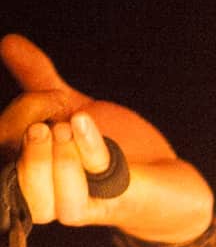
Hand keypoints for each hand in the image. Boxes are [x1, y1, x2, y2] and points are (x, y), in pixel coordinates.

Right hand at [4, 35, 212, 245]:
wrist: (168, 174)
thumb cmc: (116, 147)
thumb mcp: (73, 108)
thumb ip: (40, 80)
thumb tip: (9, 41)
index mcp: (28, 171)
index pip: (3, 147)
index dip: (14, 120)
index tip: (48, 94)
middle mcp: (46, 195)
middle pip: (10, 174)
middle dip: (22, 138)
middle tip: (48, 110)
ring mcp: (78, 204)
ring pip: (42, 198)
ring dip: (49, 158)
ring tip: (64, 126)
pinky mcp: (111, 205)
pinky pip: (85, 187)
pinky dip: (84, 150)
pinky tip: (84, 124)